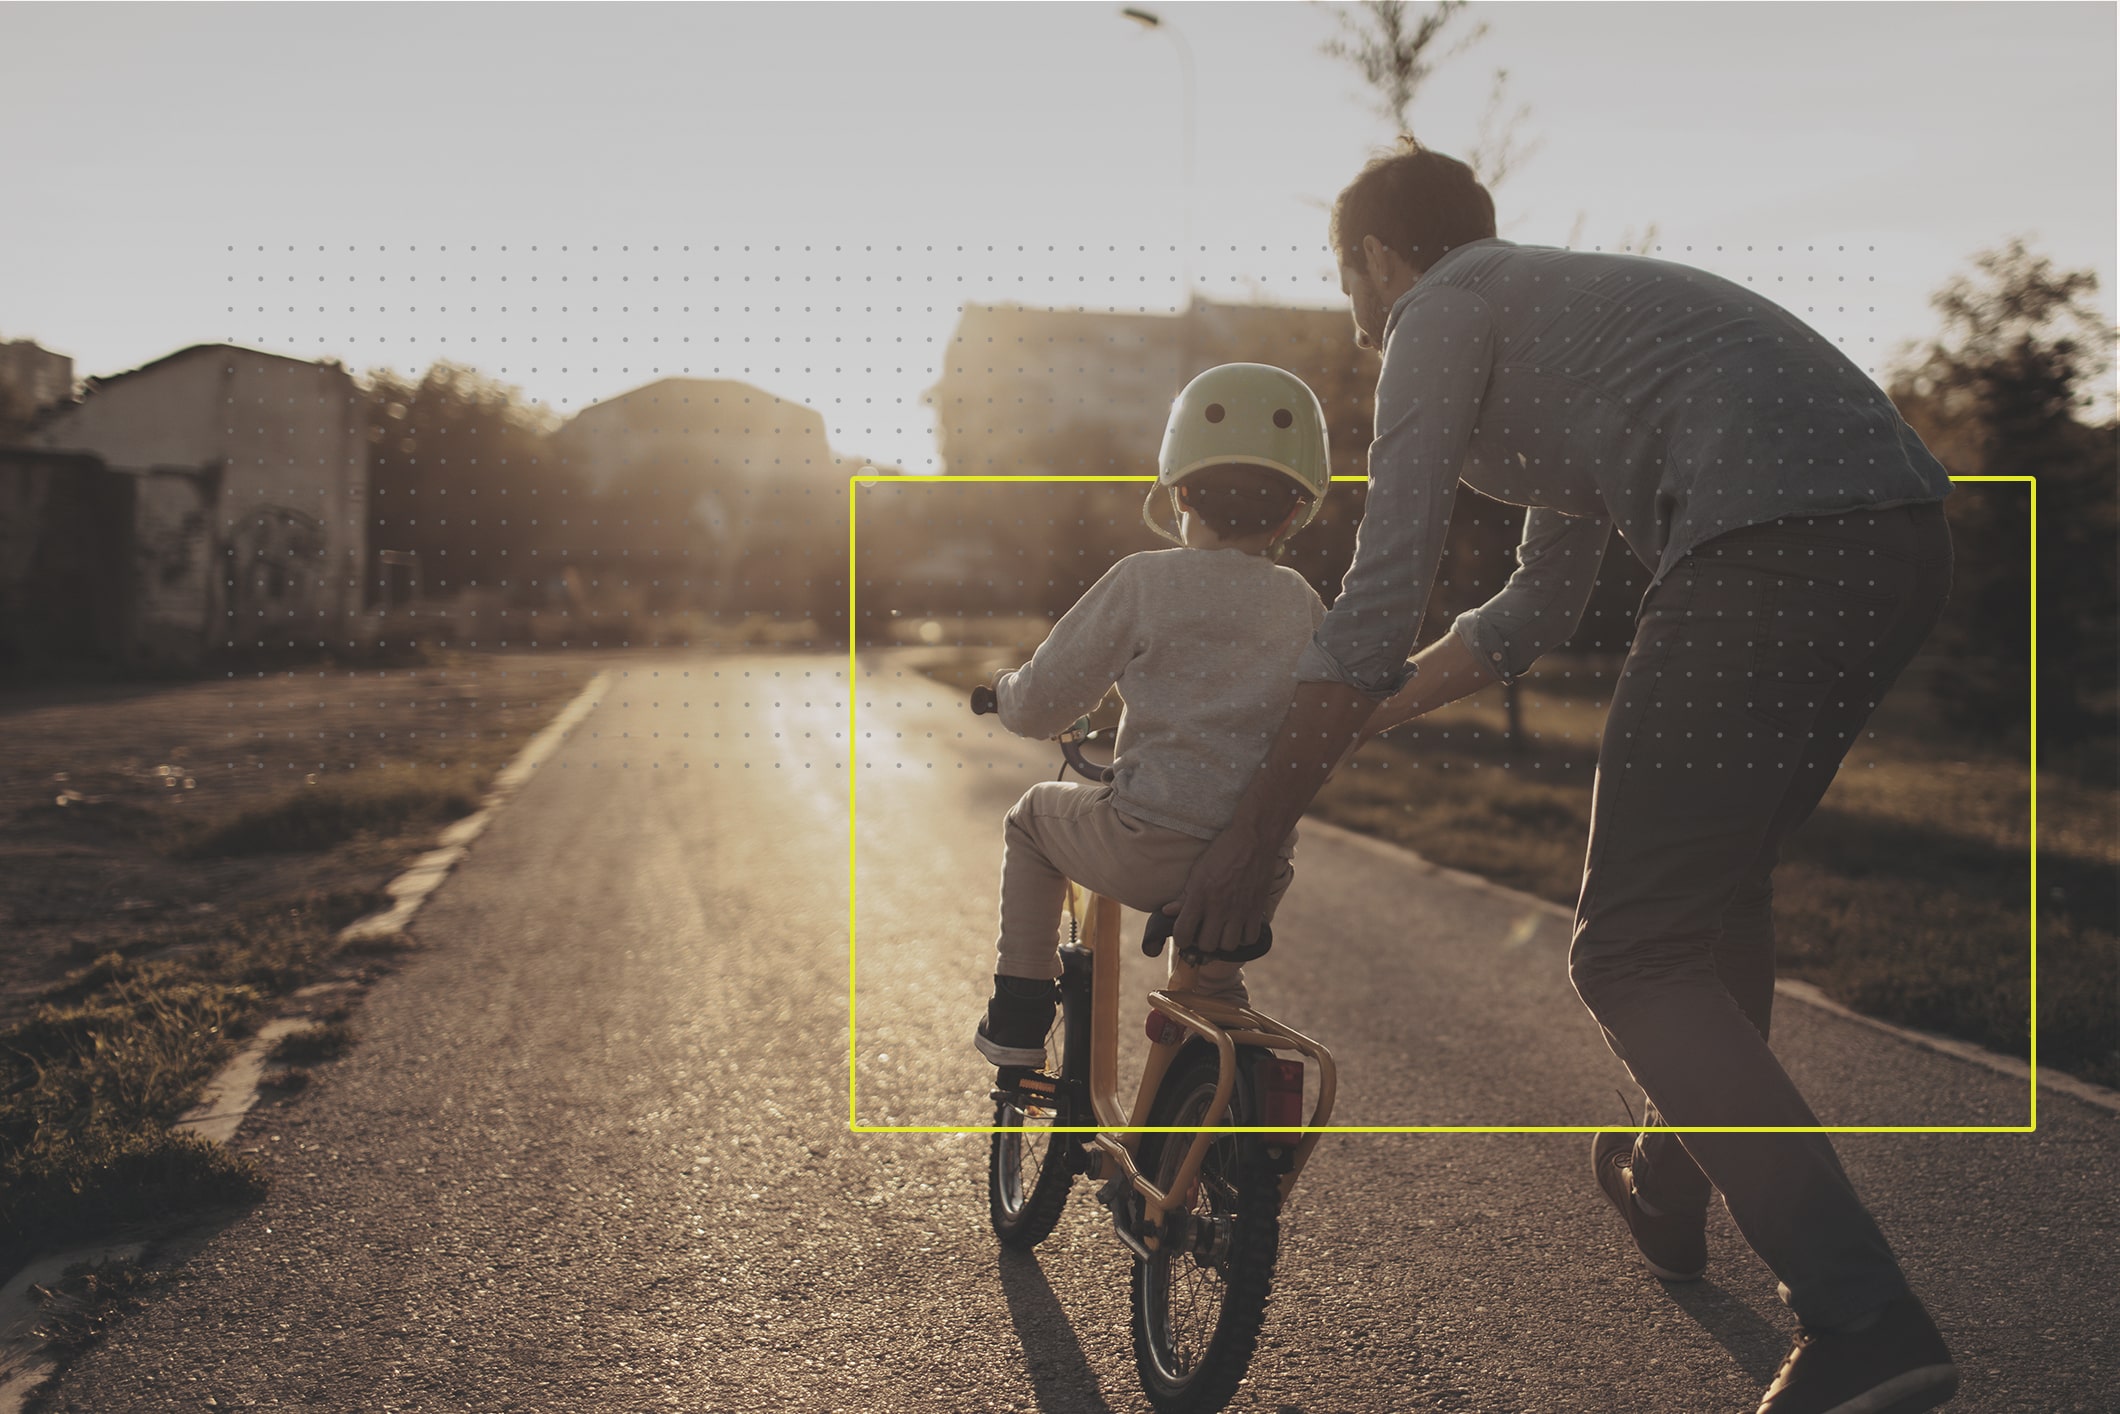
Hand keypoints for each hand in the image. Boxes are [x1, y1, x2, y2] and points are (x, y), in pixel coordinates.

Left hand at [1169, 824, 1276, 958]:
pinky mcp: (1257, 909)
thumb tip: (1167, 911)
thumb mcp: (1198, 870)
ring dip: (1223, 941)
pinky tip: (1239, 927)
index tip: (1185, 934)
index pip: (1183, 933)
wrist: (1253, 838)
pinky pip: (1249, 938)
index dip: (1181, 939)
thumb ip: (1184, 895)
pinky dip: (1243, 937)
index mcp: (1199, 895)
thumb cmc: (1222, 851)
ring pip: (1228, 945)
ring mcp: (1239, 910)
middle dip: (1202, 942)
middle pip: (1206, 944)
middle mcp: (1218, 906)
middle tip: (1204, 932)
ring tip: (1222, 931)